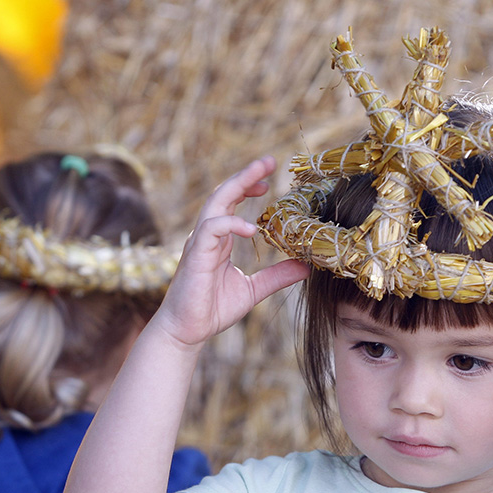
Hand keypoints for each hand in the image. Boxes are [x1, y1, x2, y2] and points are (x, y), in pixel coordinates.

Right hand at [154, 157, 309, 347]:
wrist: (187, 332)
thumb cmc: (212, 310)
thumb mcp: (254, 290)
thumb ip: (276, 276)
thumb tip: (305, 267)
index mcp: (219, 240)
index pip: (232, 203)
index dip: (248, 186)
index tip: (269, 178)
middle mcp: (207, 236)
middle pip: (224, 194)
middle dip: (245, 176)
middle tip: (269, 160)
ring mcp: (199, 243)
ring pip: (216, 203)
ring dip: (238, 186)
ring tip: (262, 179)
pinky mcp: (195, 255)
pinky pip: (211, 229)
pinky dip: (231, 224)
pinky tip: (252, 228)